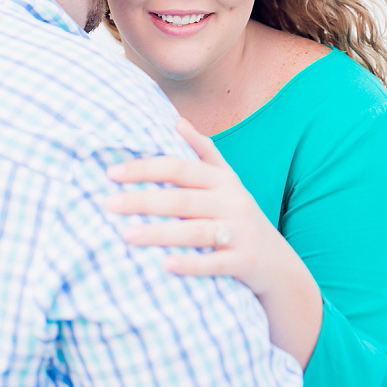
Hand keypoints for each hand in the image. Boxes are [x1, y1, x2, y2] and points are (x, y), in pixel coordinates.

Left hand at [105, 117, 283, 296]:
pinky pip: (216, 263)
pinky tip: (166, 266)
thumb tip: (177, 120)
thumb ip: (204, 151)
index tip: (112, 172)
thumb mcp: (227, 181)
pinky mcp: (245, 261)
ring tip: (126, 235)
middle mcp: (232, 201)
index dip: (145, 168)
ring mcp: (240, 231)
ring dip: (160, 233)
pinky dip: (192, 264)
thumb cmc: (239, 217)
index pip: (179, 167)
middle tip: (107, 203)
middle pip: (182, 198)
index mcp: (223, 180)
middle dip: (143, 199)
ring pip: (196, 230)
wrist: (278, 263)